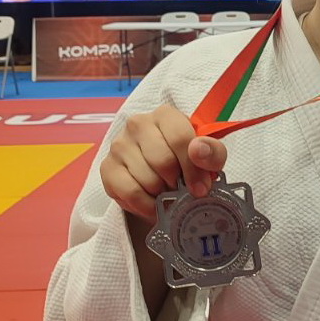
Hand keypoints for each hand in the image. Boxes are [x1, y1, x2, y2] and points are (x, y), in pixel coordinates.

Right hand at [100, 104, 227, 222]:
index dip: (193, 168)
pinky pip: (130, 193)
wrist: (161, 173)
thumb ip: (212, 152)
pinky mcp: (107, 167)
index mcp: (165, 115)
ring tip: (168, 193)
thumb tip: (198, 150)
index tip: (201, 188)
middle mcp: (138, 124)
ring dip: (162, 195)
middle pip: (162, 161)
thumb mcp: (208, 155)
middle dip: (177, 183)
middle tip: (182, 190)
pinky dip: (146, 205)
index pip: (180, 138)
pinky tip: (154, 204)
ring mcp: (120, 145)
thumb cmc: (186, 159)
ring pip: (147, 179)